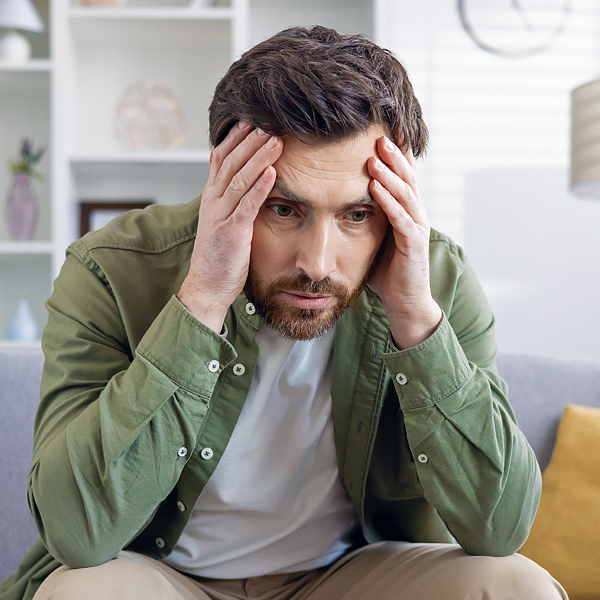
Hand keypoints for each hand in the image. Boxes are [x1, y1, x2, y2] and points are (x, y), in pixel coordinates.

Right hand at [178, 123, 282, 331]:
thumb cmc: (219, 255)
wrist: (206, 286)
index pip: (221, 158)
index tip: (253, 120)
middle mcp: (213, 202)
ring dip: (258, 158)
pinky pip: (246, 206)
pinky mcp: (231, 233)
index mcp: (211, 197)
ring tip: (275, 140)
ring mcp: (220, 217)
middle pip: (231, 163)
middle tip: (269, 122)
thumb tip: (241, 177)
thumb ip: (229, 198)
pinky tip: (272, 172)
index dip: (237, 138)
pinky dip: (259, 187)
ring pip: (239, 179)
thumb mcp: (220, 221)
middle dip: (250, 141)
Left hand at [367, 135, 441, 348]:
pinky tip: (375, 187)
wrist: (404, 302)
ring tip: (375, 153)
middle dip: (393, 154)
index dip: (394, 154)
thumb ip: (364, 218)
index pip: (400, 176)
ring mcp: (417, 228)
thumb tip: (337, 201)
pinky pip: (401, 219)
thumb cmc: (386, 271)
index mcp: (405, 211)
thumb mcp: (374, 238)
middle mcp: (415, 214)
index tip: (380, 130)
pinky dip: (388, 201)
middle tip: (378, 131)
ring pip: (405, 193)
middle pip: (406, 177)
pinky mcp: (413, 245)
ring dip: (390, 172)